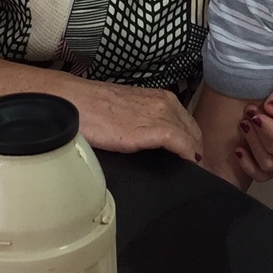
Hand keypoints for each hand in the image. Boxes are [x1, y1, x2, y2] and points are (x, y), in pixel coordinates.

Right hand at [70, 79, 201, 161]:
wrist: (75, 102)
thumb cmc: (93, 109)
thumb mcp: (129, 112)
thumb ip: (145, 122)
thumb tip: (154, 144)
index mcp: (160, 98)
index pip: (188, 123)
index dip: (193, 143)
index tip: (194, 161)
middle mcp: (165, 103)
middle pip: (194, 132)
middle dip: (197, 151)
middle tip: (196, 172)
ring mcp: (160, 114)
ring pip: (192, 138)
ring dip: (195, 156)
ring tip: (194, 175)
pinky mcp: (153, 129)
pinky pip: (182, 144)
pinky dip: (189, 156)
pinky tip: (188, 167)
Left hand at [234, 70, 272, 182]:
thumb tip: (271, 108)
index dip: (270, 131)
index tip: (255, 114)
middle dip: (257, 134)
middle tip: (248, 111)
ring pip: (267, 165)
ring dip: (251, 144)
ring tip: (243, 124)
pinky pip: (261, 175)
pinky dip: (247, 165)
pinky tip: (238, 149)